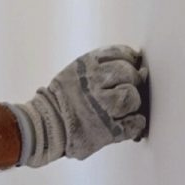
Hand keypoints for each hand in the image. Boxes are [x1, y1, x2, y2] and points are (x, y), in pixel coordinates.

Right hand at [8, 46, 147, 167]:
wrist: (46, 126)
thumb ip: (102, 65)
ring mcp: (101, 108)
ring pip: (133, 97)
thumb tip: (139, 61)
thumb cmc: (64, 99)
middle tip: (124, 90)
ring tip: (124, 107)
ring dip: (133, 103)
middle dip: (133, 81)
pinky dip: (136, 123)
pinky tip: (128, 122)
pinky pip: (135, 123)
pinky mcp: (108, 131)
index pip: (121, 54)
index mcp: (86, 66)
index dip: (130, 61)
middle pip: (130, 74)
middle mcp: (93, 84)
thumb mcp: (76, 71)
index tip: (130, 67)